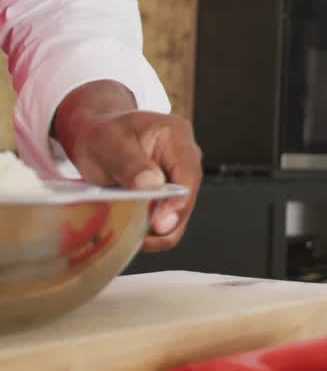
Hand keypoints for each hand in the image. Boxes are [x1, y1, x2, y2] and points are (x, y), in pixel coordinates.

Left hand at [53, 81, 202, 251]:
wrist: (95, 135)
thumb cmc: (103, 134)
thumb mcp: (110, 142)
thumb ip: (130, 163)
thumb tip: (151, 185)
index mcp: (176, 136)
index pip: (188, 174)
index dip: (178, 202)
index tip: (161, 224)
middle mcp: (184, 159)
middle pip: (187, 198)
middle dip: (166, 222)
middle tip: (140, 237)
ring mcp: (178, 178)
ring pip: (179, 213)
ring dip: (157, 230)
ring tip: (132, 236)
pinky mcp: (167, 195)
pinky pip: (166, 217)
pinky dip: (150, 229)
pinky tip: (132, 231)